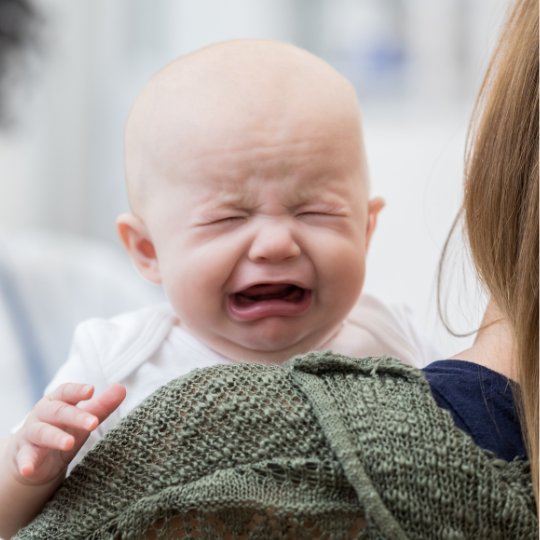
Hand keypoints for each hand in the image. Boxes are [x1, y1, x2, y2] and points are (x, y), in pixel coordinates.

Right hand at [9, 383, 125, 485]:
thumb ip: (101, 405)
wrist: (33, 456)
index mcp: (57, 401)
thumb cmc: (63, 430)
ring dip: (55, 437)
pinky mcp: (23, 453)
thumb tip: (121, 388)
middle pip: (58, 411)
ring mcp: (31, 433)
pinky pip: (24, 457)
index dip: (77, 390)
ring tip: (69, 443)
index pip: (66, 391)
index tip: (91, 390)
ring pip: (42, 432)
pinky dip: (26, 462)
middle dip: (76, 416)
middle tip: (93, 423)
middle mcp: (42, 414)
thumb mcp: (83, 419)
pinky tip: (28, 469)